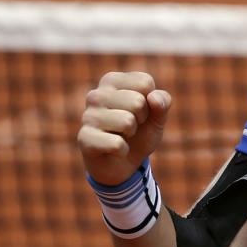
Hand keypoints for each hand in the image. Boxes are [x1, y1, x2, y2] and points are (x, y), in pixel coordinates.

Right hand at [78, 71, 172, 185]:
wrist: (122, 165)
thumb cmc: (139, 133)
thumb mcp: (157, 117)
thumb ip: (162, 102)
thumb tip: (153, 97)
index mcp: (112, 81)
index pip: (145, 83)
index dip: (150, 102)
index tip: (140, 111)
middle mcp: (96, 94)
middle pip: (137, 101)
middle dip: (141, 119)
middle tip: (130, 126)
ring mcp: (87, 116)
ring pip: (127, 121)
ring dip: (131, 134)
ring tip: (121, 136)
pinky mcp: (84, 138)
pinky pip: (117, 144)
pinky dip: (123, 151)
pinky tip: (114, 150)